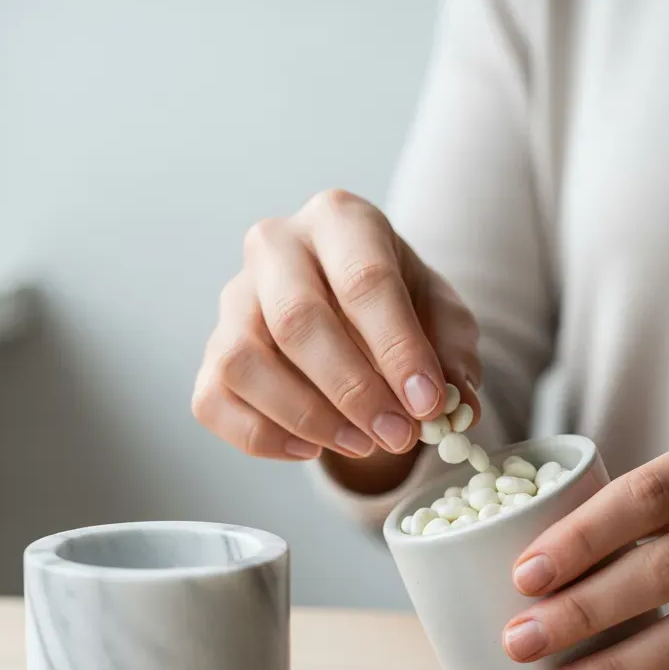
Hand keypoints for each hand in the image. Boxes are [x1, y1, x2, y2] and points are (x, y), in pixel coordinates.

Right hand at [192, 189, 479, 466]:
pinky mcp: (210, 351)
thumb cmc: (400, 309)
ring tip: (362, 445)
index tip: (428, 403)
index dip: (397, 348)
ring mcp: (233, 298)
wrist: (354, 315)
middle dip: (354, 390)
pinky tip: (310, 449)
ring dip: (308, 417)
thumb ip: (453, 356)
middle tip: (399, 436)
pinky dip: (261, 436)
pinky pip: (214, 400)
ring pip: (244, 361)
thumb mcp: (444, 320)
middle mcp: (275, 246)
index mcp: (340, 219)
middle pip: (297, 319)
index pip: (363, 279)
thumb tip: (458, 404)